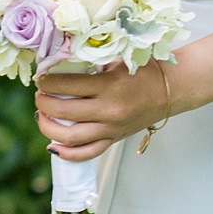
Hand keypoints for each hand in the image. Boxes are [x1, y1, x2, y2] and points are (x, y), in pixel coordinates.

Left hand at [35, 60, 176, 161]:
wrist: (172, 89)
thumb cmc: (145, 69)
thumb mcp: (117, 60)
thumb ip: (90, 63)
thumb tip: (58, 64)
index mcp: (108, 86)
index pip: (65, 86)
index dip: (46, 82)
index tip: (41, 77)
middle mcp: (108, 110)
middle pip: (62, 112)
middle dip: (43, 102)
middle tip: (39, 95)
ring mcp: (111, 129)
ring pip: (70, 138)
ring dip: (48, 127)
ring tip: (42, 116)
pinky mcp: (114, 139)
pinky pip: (87, 153)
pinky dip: (67, 153)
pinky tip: (53, 146)